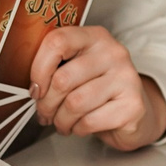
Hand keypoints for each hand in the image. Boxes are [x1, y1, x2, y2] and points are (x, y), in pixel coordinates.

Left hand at [29, 26, 165, 148]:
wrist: (133, 113)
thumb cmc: (97, 90)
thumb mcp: (77, 69)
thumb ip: (55, 67)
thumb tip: (31, 87)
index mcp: (95, 37)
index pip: (57, 41)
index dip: (39, 69)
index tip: (36, 89)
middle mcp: (113, 53)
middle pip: (62, 79)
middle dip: (47, 104)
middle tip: (45, 113)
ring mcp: (126, 78)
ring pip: (74, 104)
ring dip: (61, 120)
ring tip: (63, 123)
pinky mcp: (133, 105)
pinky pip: (90, 121)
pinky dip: (78, 129)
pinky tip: (80, 127)